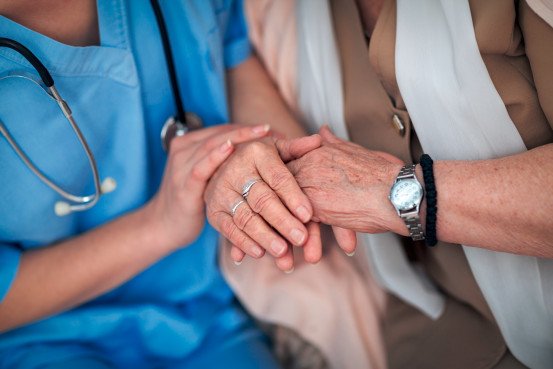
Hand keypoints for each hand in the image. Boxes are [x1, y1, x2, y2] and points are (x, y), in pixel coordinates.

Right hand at [143, 124, 271, 250]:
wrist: (163, 226)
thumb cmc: (194, 200)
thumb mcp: (210, 177)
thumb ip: (229, 163)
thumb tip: (267, 155)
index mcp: (192, 143)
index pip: (226, 130)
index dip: (251, 129)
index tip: (277, 131)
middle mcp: (185, 149)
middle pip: (222, 133)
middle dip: (250, 132)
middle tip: (277, 132)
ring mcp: (182, 166)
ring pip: (213, 145)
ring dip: (241, 140)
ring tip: (265, 136)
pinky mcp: (183, 186)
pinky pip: (200, 168)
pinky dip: (216, 156)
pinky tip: (232, 148)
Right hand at [205, 135, 322, 271]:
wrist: (226, 165)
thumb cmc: (263, 160)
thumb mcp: (278, 150)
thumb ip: (297, 148)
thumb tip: (319, 140)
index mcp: (255, 152)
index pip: (278, 177)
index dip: (293, 197)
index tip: (308, 215)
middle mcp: (234, 169)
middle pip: (262, 199)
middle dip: (283, 221)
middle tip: (301, 238)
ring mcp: (220, 191)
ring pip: (245, 217)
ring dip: (264, 236)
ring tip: (283, 251)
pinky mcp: (213, 211)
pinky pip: (228, 229)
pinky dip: (243, 242)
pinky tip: (260, 253)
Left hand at [287, 126, 405, 234]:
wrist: (398, 192)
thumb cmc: (383, 174)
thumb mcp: (354, 150)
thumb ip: (333, 143)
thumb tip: (322, 130)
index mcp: (316, 151)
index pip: (287, 165)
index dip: (286, 183)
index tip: (286, 196)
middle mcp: (308, 165)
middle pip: (281, 187)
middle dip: (281, 205)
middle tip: (281, 223)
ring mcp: (310, 184)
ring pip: (287, 205)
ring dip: (289, 224)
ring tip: (293, 243)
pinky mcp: (316, 206)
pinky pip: (297, 221)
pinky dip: (298, 234)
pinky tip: (304, 246)